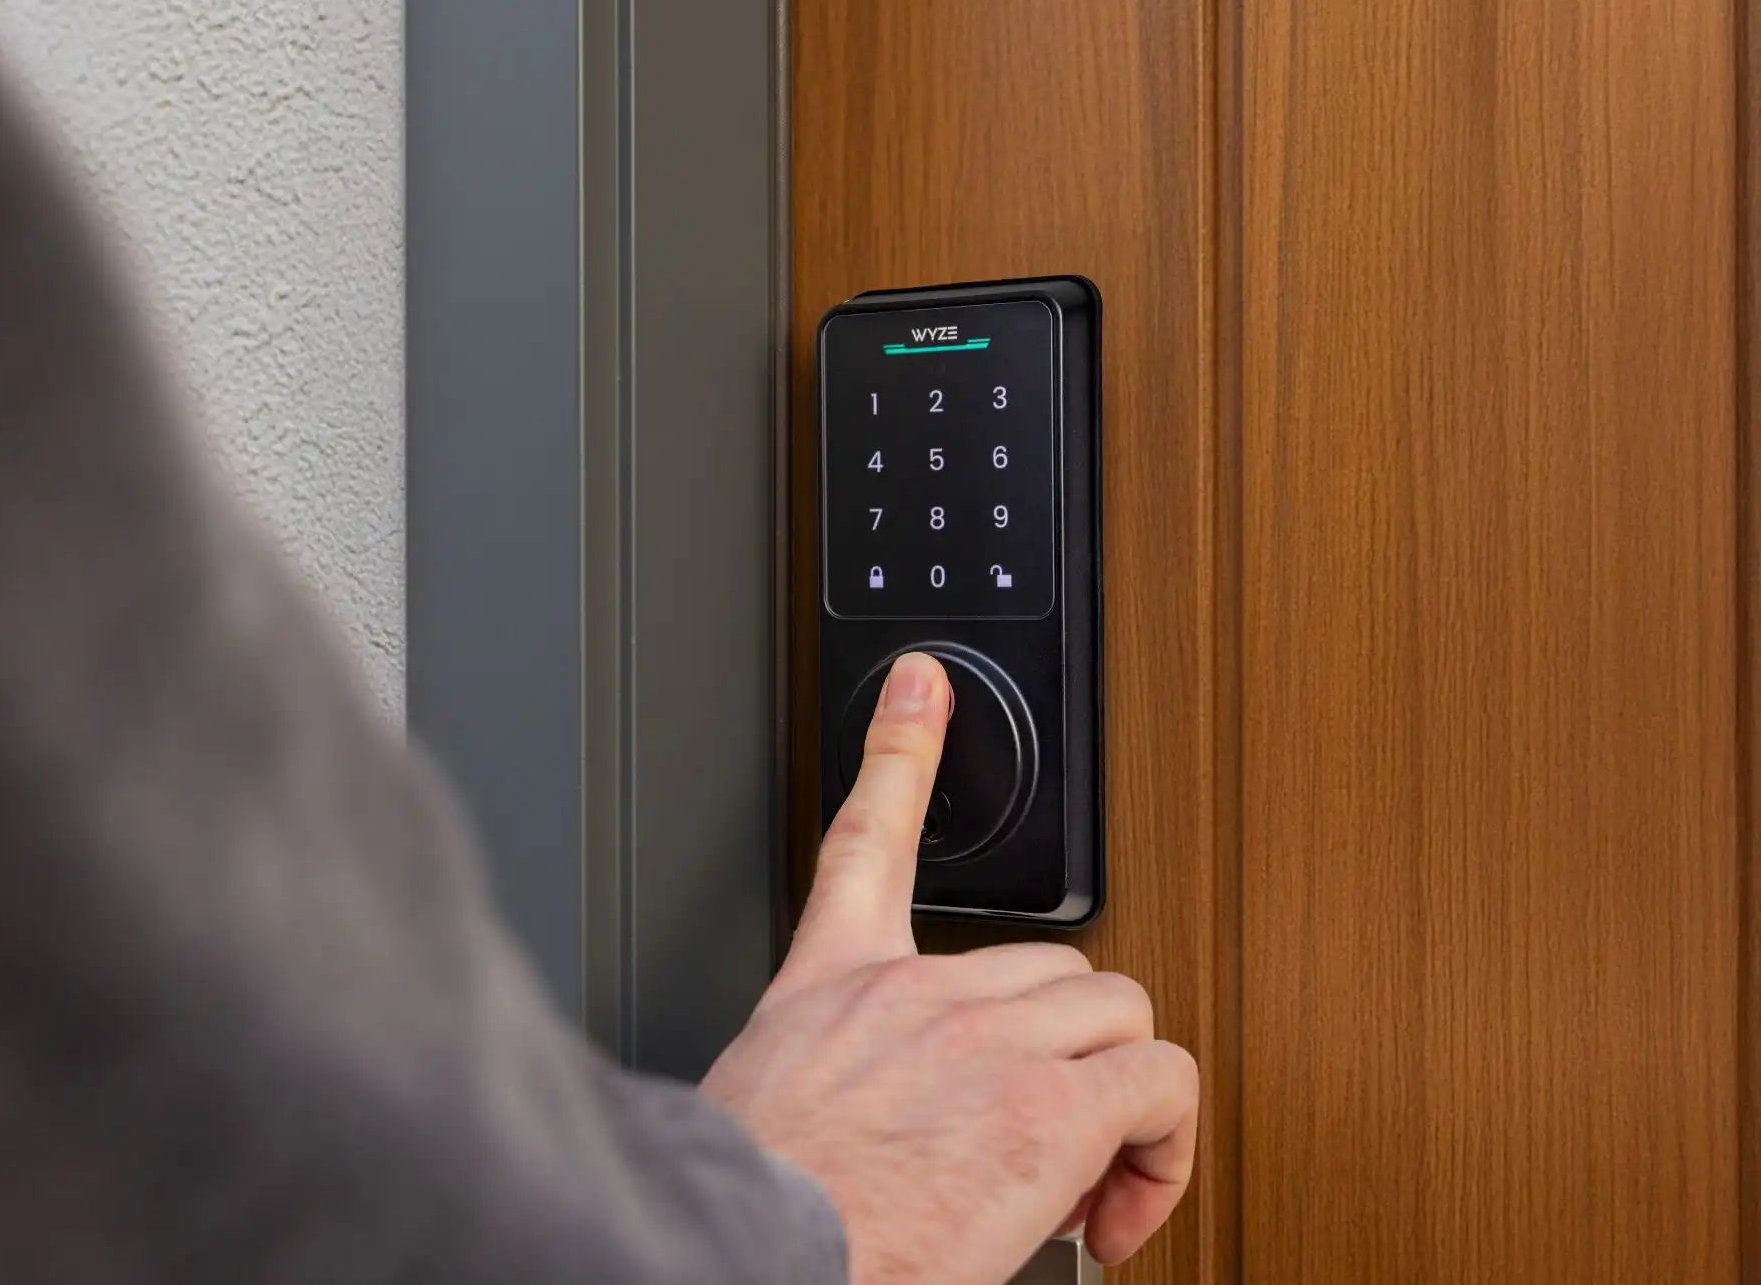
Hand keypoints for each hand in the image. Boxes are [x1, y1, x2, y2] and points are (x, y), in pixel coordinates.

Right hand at [701, 652, 1196, 1283]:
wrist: (750, 1258)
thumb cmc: (762, 1214)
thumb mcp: (763, 1109)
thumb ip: (835, 1082)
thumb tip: (884, 1135)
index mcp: (833, 988)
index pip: (868, 839)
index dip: (899, 751)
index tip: (921, 688)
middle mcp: (914, 995)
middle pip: (1051, 966)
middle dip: (1066, 1051)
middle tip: (1045, 1145)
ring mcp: (988, 1042)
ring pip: (1118, 1013)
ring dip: (1120, 1095)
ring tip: (1087, 1182)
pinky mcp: (1049, 1107)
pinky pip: (1162, 1085)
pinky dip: (1164, 1152)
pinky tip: (1122, 1212)